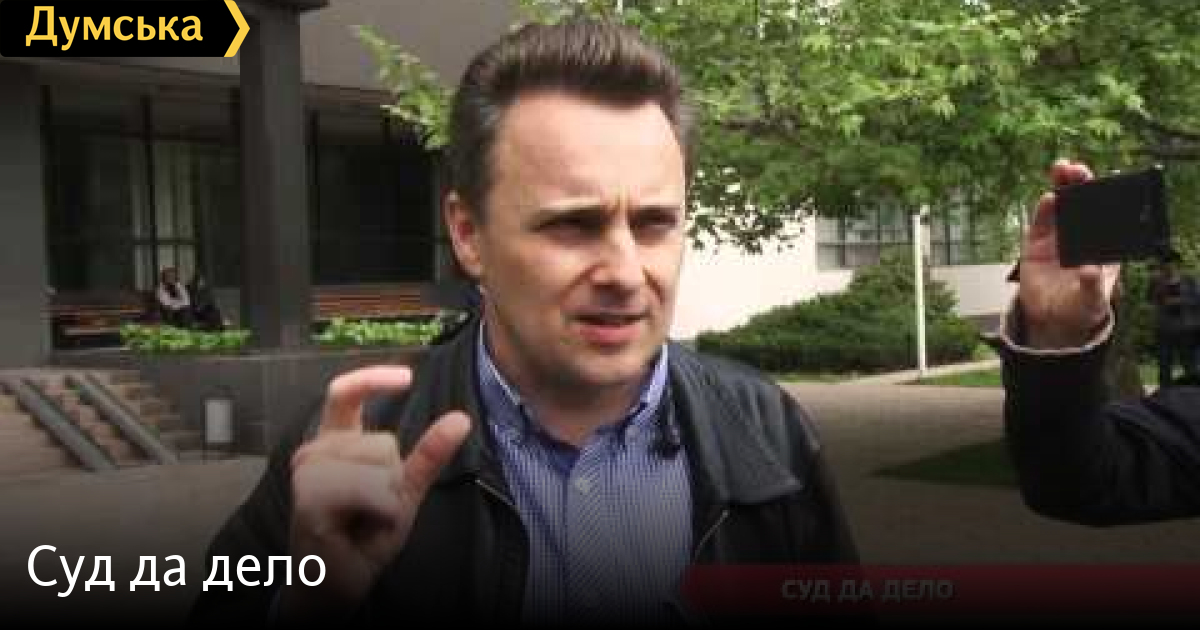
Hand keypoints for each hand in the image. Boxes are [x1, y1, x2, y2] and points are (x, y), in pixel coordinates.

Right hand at [279, 366, 470, 616]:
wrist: (338, 584)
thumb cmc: (365, 537)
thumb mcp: (405, 492)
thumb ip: (427, 456)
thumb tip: (461, 419)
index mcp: (335, 444)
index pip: (344, 395)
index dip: (371, 380)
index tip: (406, 378)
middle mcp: (316, 451)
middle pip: (382, 440)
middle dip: (394, 480)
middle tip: (373, 512)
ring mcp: (307, 472)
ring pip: (377, 461)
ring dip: (386, 500)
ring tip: (363, 521)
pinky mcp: (308, 496)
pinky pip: (366, 486)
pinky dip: (378, 509)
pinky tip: (356, 528)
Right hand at [1018, 159, 1120, 348]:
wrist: (1051, 318)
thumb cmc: (1080, 307)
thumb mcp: (1091, 300)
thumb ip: (1091, 286)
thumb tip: (1089, 271)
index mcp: (1103, 244)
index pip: (1107, 214)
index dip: (1106, 196)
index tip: (1107, 183)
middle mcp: (1082, 235)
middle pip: (1084, 202)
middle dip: (1082, 182)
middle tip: (1078, 169)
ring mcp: (1059, 235)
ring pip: (1062, 204)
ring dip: (1062, 185)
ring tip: (1061, 168)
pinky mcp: (1038, 241)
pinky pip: (1043, 220)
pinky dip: (1045, 208)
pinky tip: (1049, 197)